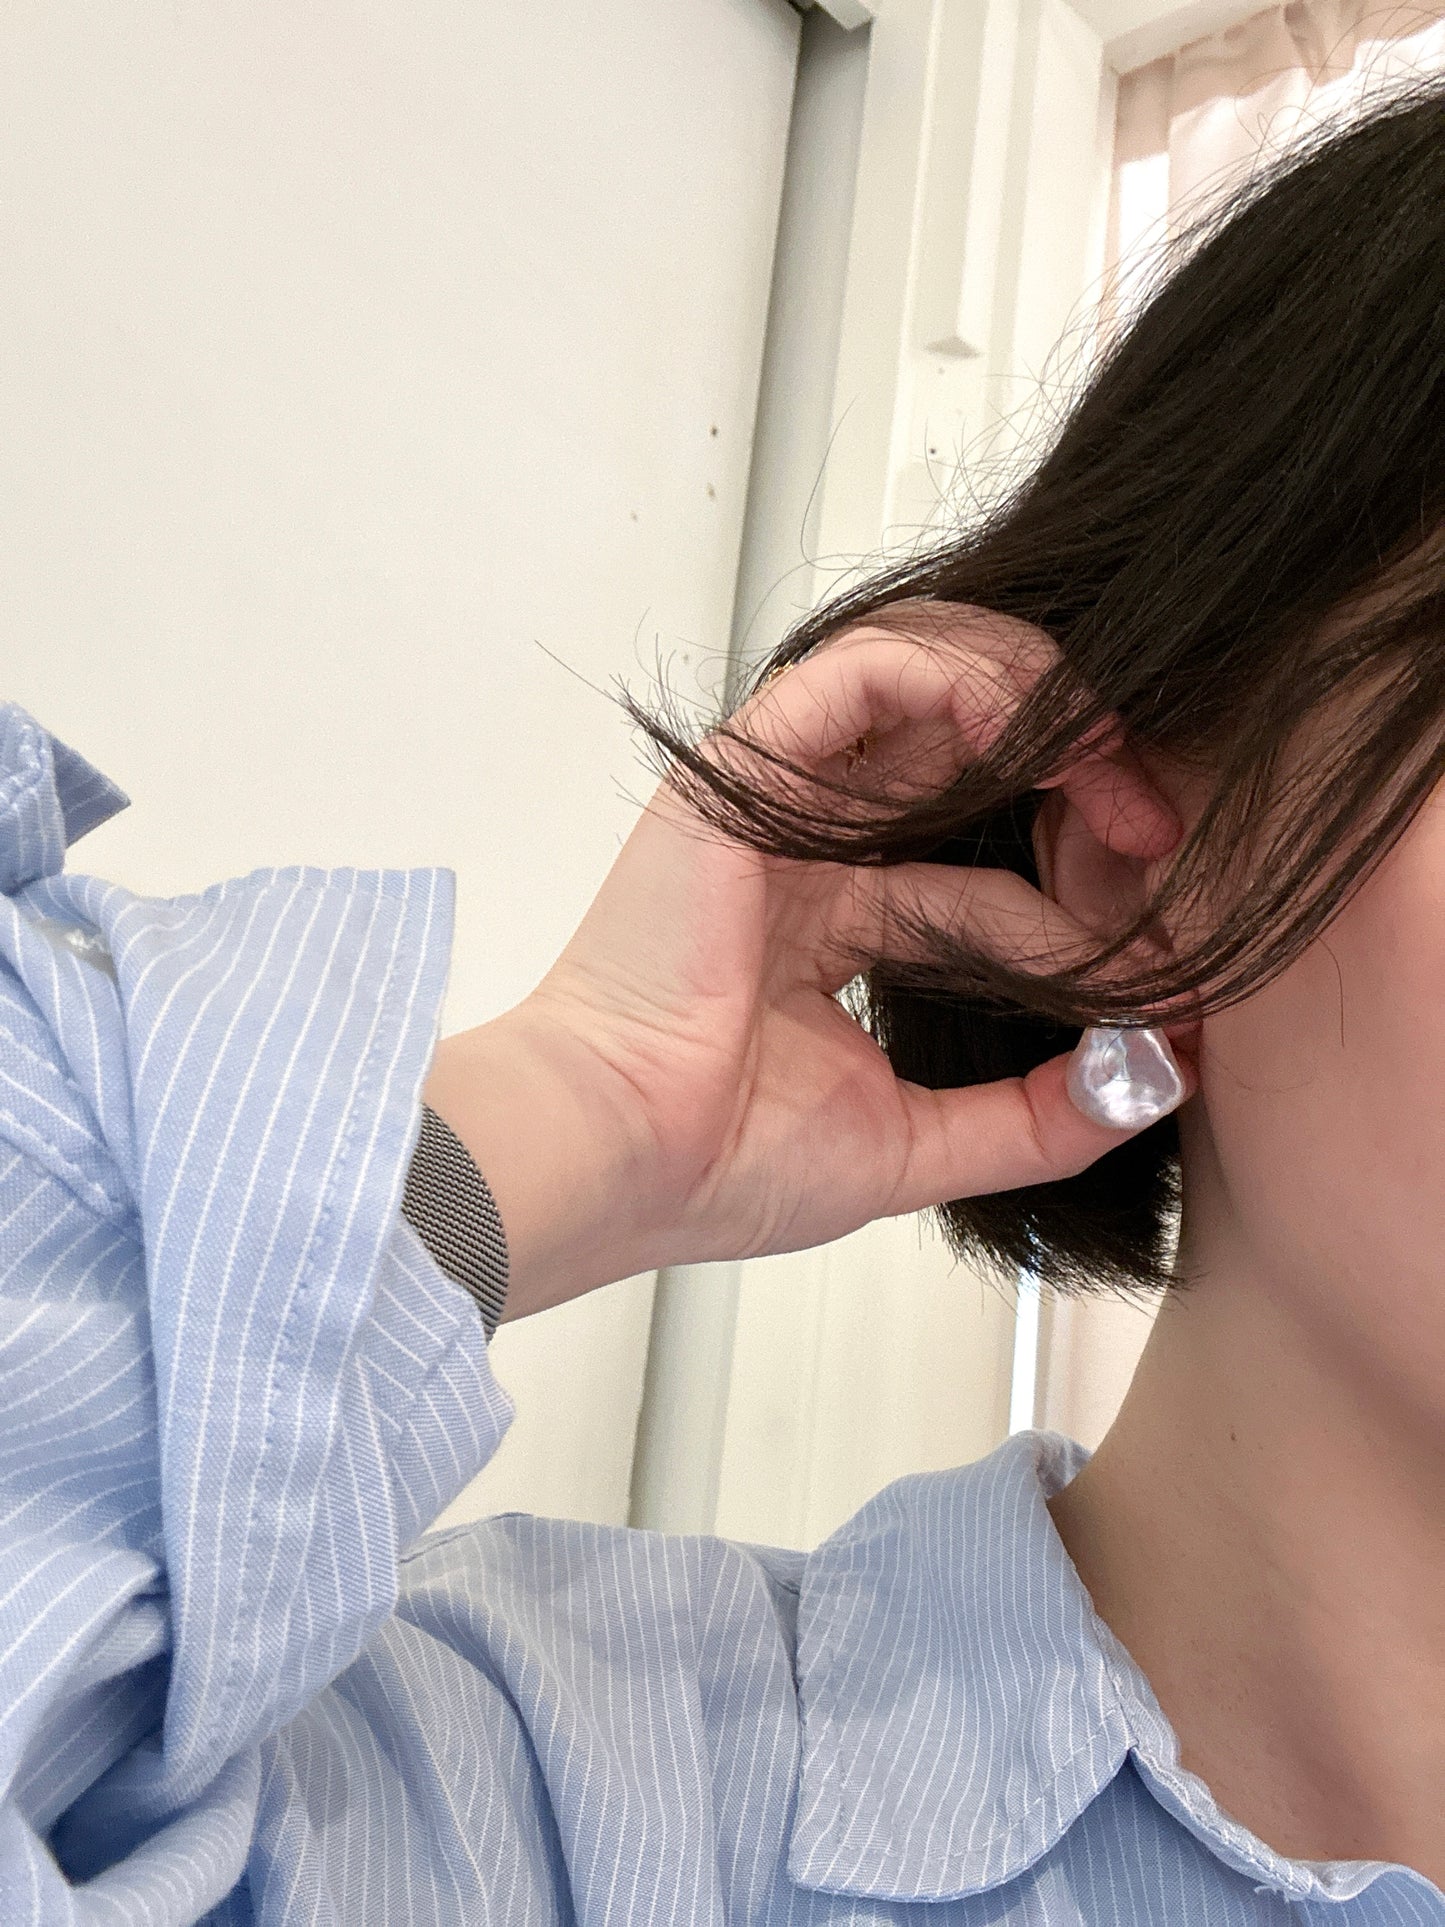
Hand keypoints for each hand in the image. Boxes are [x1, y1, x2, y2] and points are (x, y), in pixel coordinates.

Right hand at [426, 602, 1195, 1318]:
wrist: (626, 1159)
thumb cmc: (720, 1164)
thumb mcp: (917, 1146)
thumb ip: (1036, 1119)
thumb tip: (1153, 1081)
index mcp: (834, 926)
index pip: (981, 875)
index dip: (1077, 902)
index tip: (1164, 958)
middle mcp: (810, 851)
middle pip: (964, 760)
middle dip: (1075, 775)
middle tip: (1157, 827)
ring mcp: (775, 805)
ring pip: (919, 685)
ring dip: (1034, 705)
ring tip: (1111, 760)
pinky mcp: (746, 770)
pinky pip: (864, 674)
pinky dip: (958, 680)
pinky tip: (1031, 731)